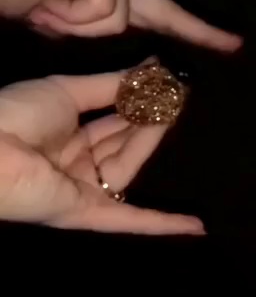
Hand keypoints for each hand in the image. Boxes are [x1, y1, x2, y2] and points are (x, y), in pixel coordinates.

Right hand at [0, 0, 240, 49]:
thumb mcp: (50, 19)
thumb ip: (79, 26)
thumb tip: (107, 31)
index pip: (154, 14)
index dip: (190, 29)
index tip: (230, 43)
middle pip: (164, 8)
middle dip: (198, 29)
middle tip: (236, 45)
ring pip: (119, 19)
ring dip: (73, 26)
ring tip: (43, 9)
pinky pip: (104, 8)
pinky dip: (71, 15)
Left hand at [0, 69, 204, 234]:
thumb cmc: (18, 114)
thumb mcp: (67, 91)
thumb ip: (111, 86)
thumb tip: (150, 69)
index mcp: (67, 133)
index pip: (112, 117)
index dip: (136, 99)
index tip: (163, 79)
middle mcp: (76, 161)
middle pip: (123, 140)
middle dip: (147, 116)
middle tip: (177, 93)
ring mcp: (82, 189)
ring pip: (127, 165)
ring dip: (150, 140)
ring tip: (176, 111)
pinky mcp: (85, 213)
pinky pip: (127, 220)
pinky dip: (161, 224)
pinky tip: (196, 226)